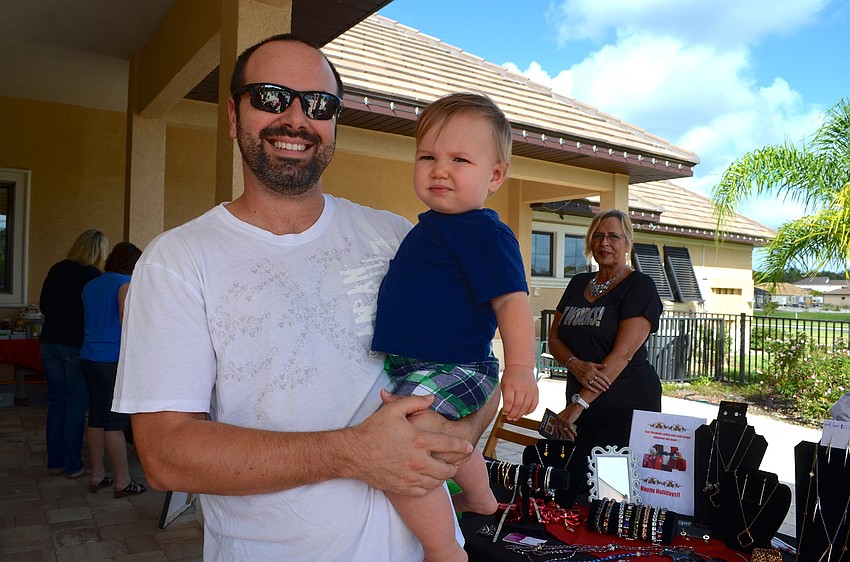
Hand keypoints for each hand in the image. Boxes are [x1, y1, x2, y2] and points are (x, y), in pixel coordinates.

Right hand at [349, 393, 472, 496]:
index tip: (468, 447)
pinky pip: (425, 491)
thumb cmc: (373, 430)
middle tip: (455, 461)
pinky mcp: (403, 488)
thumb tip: (432, 398)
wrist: (353, 453)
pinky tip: (428, 478)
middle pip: (448, 468)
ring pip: (437, 481)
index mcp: (419, 440)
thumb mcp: (393, 410)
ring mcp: (411, 477)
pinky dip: (430, 485)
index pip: (450, 445)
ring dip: (443, 476)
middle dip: (455, 465)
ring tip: (442, 469)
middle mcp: (418, 461)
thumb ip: (415, 401)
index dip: (462, 446)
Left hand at [500, 366, 538, 420]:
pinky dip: (530, 411)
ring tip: (516, 417)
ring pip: (526, 407)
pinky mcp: (536, 391)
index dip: (506, 410)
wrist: (521, 366)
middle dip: (513, 414)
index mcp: (511, 385)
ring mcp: (530, 390)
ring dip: (520, 414)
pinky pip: (534, 404)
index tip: (504, 412)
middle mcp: (521, 388)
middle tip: (510, 417)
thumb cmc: (511, 375)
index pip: (509, 402)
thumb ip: (505, 396)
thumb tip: (506, 410)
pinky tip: (525, 412)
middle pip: (518, 406)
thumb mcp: (503, 384)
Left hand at [556, 405, 581, 440]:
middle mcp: (559, 418)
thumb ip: (563, 422)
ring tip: (572, 439)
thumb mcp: (565, 416)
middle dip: (564, 436)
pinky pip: (570, 429)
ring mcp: (563, 420)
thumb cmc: (572, 410)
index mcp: (557, 417)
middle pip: (561, 430)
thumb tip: (564, 429)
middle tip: (567, 440)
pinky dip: (573, 432)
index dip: (557, 433)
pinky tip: (575, 434)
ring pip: (565, 430)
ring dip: (569, 436)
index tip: (559, 437)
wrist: (576, 406)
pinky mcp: (567, 420)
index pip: (556, 427)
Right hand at [571, 358, 609, 391]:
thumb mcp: (592, 363)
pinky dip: (593, 389)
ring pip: (595, 384)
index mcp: (594, 370)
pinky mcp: (582, 381)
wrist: (575, 365)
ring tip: (604, 390)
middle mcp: (590, 374)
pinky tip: (596, 391)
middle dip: (604, 385)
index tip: (609, 383)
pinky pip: (588, 387)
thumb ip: (599, 365)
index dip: (607, 380)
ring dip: (600, 388)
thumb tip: (606, 365)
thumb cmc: (584, 364)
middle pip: (599, 381)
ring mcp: (586, 378)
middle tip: (608, 387)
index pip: (602, 376)